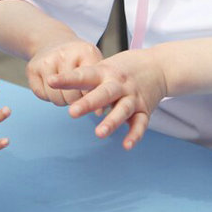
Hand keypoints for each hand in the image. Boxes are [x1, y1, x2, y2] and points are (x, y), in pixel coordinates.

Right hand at [26, 39, 102, 106]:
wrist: (53, 41)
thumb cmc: (80, 59)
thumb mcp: (95, 65)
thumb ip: (100, 88)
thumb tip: (99, 113)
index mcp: (86, 52)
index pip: (89, 85)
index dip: (89, 98)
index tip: (93, 105)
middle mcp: (64, 53)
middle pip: (72, 96)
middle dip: (76, 101)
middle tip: (77, 90)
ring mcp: (46, 60)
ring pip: (56, 98)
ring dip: (62, 100)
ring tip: (65, 87)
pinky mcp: (32, 68)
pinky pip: (42, 95)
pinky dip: (48, 96)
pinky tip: (52, 85)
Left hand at [46, 49, 166, 150]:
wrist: (160, 65)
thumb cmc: (125, 67)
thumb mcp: (106, 65)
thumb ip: (87, 79)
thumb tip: (60, 87)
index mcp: (105, 72)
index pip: (84, 75)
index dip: (67, 79)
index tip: (51, 81)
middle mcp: (119, 84)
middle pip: (103, 93)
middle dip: (88, 103)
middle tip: (72, 113)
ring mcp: (133, 97)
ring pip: (122, 110)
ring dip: (111, 121)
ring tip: (99, 133)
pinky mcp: (144, 109)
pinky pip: (140, 124)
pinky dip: (134, 135)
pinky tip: (126, 145)